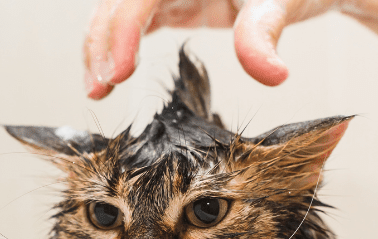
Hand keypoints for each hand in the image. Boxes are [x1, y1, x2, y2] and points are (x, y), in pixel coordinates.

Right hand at [84, 0, 346, 98]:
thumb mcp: (281, 2)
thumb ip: (263, 34)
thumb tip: (270, 74)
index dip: (123, 32)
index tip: (120, 73)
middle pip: (117, 2)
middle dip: (102, 44)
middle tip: (100, 88)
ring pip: (116, 11)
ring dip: (101, 49)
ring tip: (96, 90)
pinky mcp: (171, 2)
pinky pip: (132, 21)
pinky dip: (117, 49)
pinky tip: (110, 78)